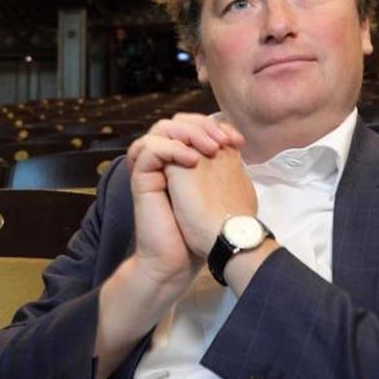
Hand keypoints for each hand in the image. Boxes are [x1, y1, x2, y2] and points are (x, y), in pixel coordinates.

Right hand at [123, 114, 244, 291]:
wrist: (181, 257)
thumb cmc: (201, 229)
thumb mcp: (217, 189)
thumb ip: (221, 164)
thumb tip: (237, 144)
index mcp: (180, 160)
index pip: (191, 125)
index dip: (214, 125)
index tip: (237, 141)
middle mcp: (164, 160)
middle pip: (176, 121)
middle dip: (202, 125)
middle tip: (223, 141)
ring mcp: (151, 168)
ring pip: (160, 129)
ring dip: (188, 133)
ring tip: (210, 149)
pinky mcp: (141, 178)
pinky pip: (150, 149)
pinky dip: (172, 148)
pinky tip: (193, 161)